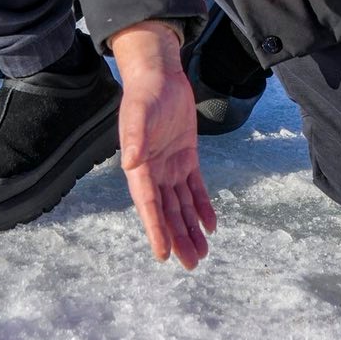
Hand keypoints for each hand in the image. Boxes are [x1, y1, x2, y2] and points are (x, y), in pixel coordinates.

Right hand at [110, 22, 215, 269]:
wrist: (160, 75)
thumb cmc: (145, 94)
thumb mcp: (139, 113)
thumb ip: (135, 137)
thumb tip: (130, 163)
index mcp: (139, 167)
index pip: (148, 205)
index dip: (155, 230)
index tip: (163, 255)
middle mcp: (154, 172)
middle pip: (167, 212)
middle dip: (178, 239)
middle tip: (192, 264)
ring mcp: (170, 166)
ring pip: (182, 206)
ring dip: (191, 229)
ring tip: (202, 254)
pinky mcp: (186, 157)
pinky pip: (195, 187)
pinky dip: (202, 206)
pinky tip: (210, 225)